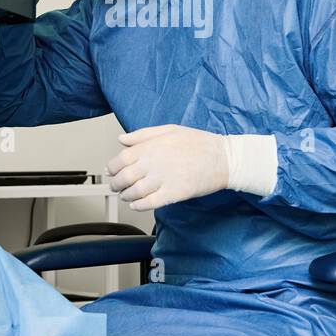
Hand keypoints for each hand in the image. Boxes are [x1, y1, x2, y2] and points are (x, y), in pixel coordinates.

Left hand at [106, 125, 229, 210]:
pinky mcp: (173, 194)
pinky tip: (137, 204)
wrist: (224, 158)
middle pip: (124, 178)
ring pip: (134, 192)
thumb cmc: (199, 143)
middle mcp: (154, 162)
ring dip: (126, 196)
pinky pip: (148, 203)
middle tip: (116, 186)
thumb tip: (122, 139)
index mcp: (151, 146)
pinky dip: (138, 205)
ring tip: (127, 196)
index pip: (120, 159)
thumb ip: (142, 134)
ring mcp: (163, 179)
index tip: (112, 172)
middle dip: (116, 184)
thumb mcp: (169, 129)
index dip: (112, 168)